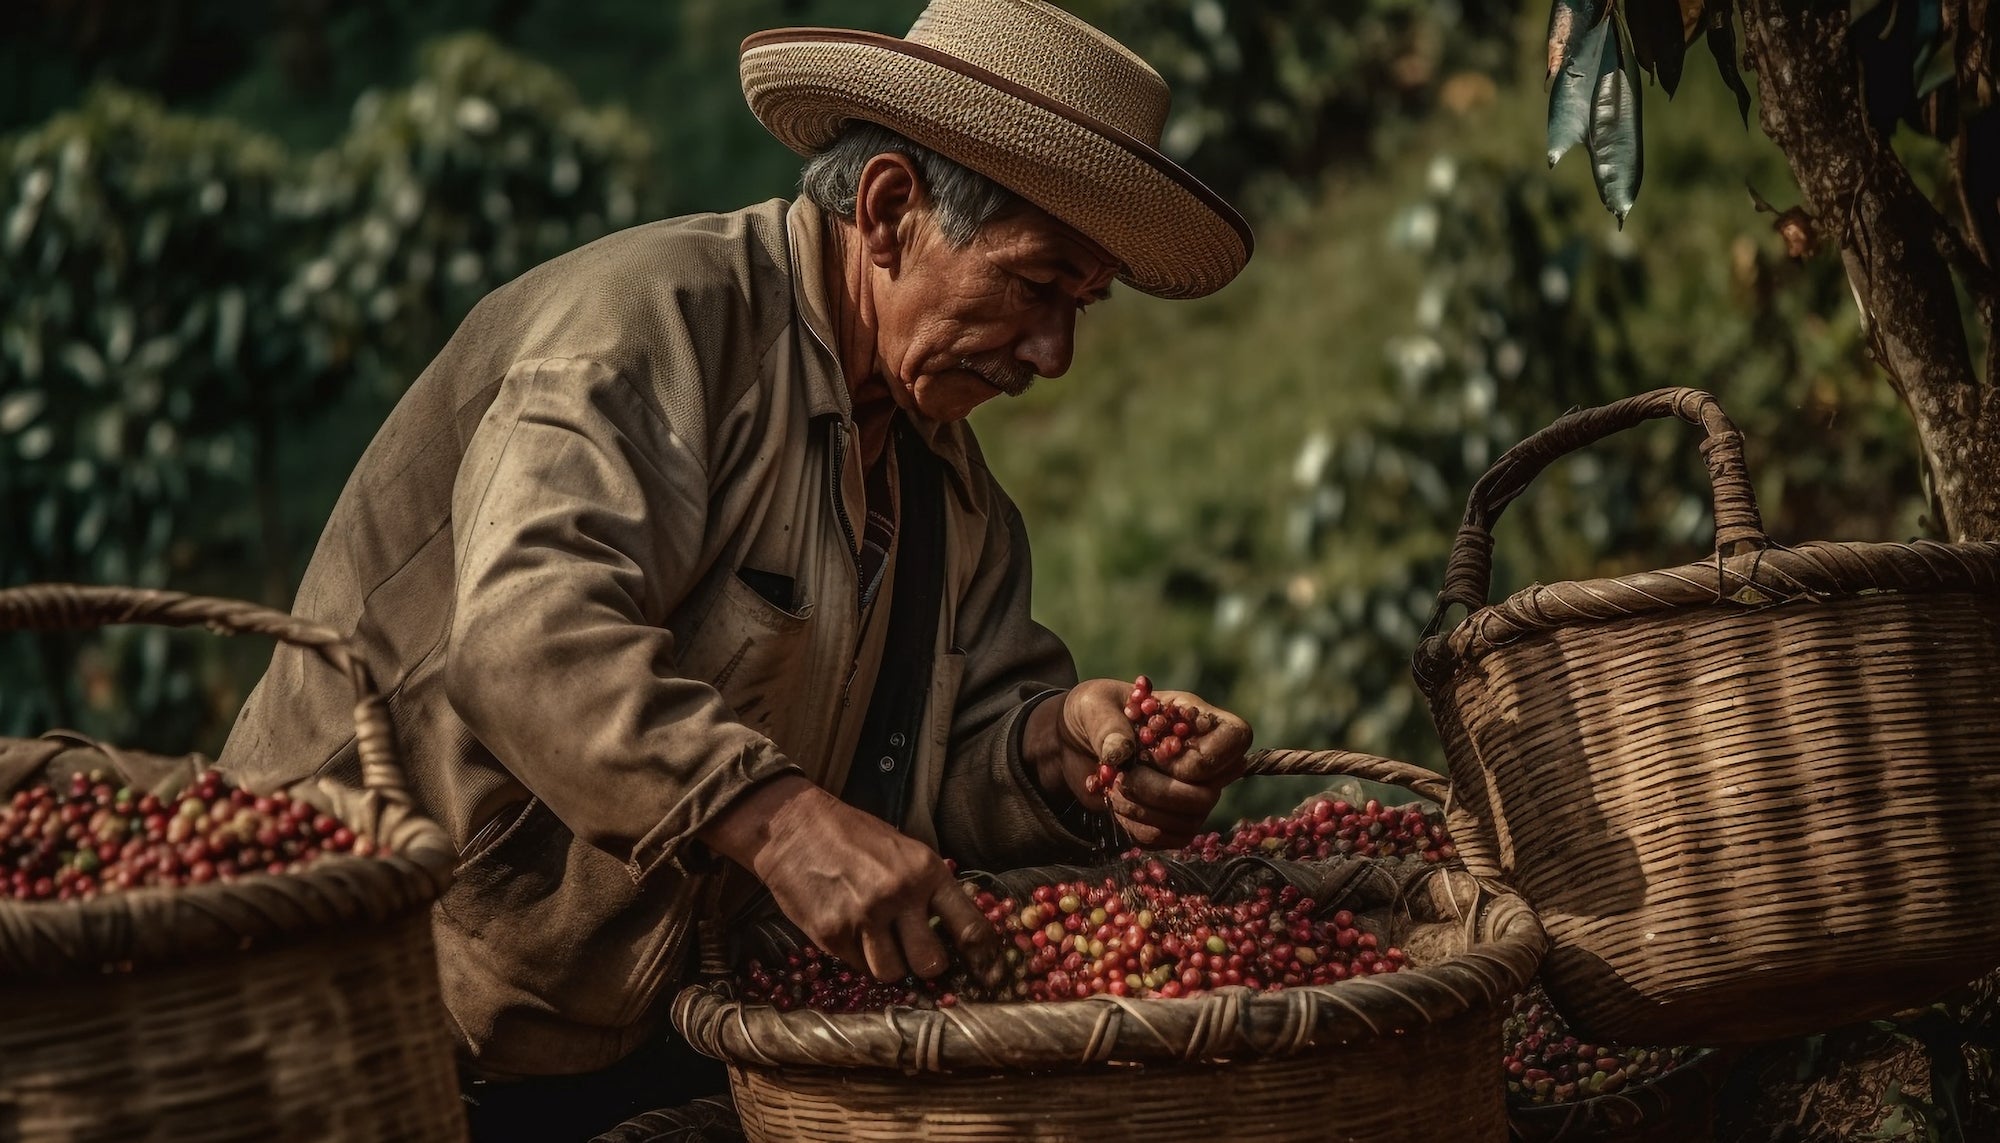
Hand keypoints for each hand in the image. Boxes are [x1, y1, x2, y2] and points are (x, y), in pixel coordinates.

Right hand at [696, 776, 1001, 985]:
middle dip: (926, 966)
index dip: (983, 958)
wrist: (793, 828)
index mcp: (926, 872)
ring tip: (877, 940)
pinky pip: (857, 967)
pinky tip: (849, 930)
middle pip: (931, 964)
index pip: (970, 927)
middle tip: (916, 954)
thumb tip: (954, 933)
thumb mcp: (904, 852)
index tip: (987, 974)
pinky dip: (858, 957)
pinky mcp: (832, 933)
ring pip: (892, 973)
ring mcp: (864, 917)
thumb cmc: (854, 837)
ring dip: (888, 964)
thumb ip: (929, 890)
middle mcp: (899, 895)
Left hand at [1027, 679, 1252, 847]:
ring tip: (1115, 786)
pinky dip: (1136, 826)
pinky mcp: (1172, 821)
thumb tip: (1122, 753)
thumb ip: (1106, 725)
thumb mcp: (1091, 705)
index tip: (1160, 754)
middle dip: (1159, 790)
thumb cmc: (1091, 714)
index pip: (1238, 738)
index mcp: (1195, 719)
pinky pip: (1168, 838)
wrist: (1073, 745)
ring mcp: (1191, 793)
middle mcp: (1203, 759)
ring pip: (1190, 820)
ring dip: (1144, 808)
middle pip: (1210, 793)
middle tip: (1125, 775)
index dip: (1205, 758)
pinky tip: (1117, 803)